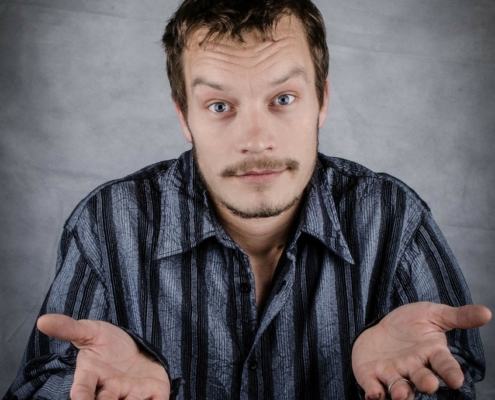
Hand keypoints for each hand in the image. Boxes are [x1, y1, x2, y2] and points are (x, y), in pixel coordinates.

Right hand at [37, 314, 170, 399]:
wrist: (136, 347)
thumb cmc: (109, 343)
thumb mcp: (90, 331)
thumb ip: (68, 328)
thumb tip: (42, 320)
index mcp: (93, 374)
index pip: (83, 389)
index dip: (81, 397)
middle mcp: (111, 389)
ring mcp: (132, 392)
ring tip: (131, 398)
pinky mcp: (153, 392)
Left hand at [352, 302, 490, 399]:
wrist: (381, 325)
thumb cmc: (411, 323)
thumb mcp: (433, 314)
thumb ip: (458, 316)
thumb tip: (487, 312)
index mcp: (431, 354)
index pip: (445, 365)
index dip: (451, 373)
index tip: (457, 380)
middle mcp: (414, 368)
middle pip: (422, 379)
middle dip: (425, 383)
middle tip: (429, 385)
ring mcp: (392, 373)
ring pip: (398, 387)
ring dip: (400, 392)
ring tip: (401, 394)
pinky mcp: (371, 374)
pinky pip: (373, 386)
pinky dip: (373, 391)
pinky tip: (373, 394)